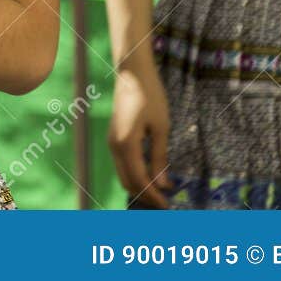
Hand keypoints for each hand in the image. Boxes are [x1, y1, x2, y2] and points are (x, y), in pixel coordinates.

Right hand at [108, 61, 172, 207]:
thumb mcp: (161, 128)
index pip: (139, 180)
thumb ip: (159, 158)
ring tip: (161, 191)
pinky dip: (136, 173)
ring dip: (140, 185)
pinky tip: (151, 174)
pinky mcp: (115, 137)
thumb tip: (163, 185)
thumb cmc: (151, 97)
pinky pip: (123, 164)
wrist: (133, 73)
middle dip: (145, 195)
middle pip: (127, 181)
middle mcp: (115, 146)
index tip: (168, 206)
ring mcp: (112, 141)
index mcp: (126, 145)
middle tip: (166, 202)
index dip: (153, 196)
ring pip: (123, 174)